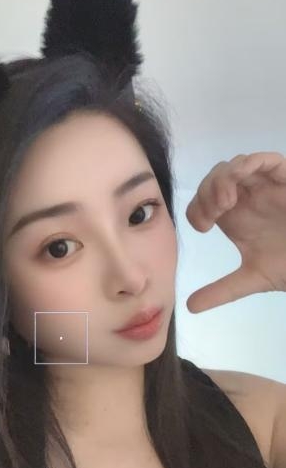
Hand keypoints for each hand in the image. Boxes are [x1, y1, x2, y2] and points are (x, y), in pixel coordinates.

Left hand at [185, 152, 285, 312]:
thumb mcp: (252, 279)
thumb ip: (221, 290)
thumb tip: (190, 307)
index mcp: (235, 217)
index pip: (202, 201)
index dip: (197, 209)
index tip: (204, 228)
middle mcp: (246, 198)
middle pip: (213, 178)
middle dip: (206, 193)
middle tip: (213, 215)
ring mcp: (265, 186)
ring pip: (234, 165)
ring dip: (222, 180)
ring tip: (225, 204)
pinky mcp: (284, 178)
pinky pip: (265, 160)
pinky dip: (247, 166)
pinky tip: (239, 186)